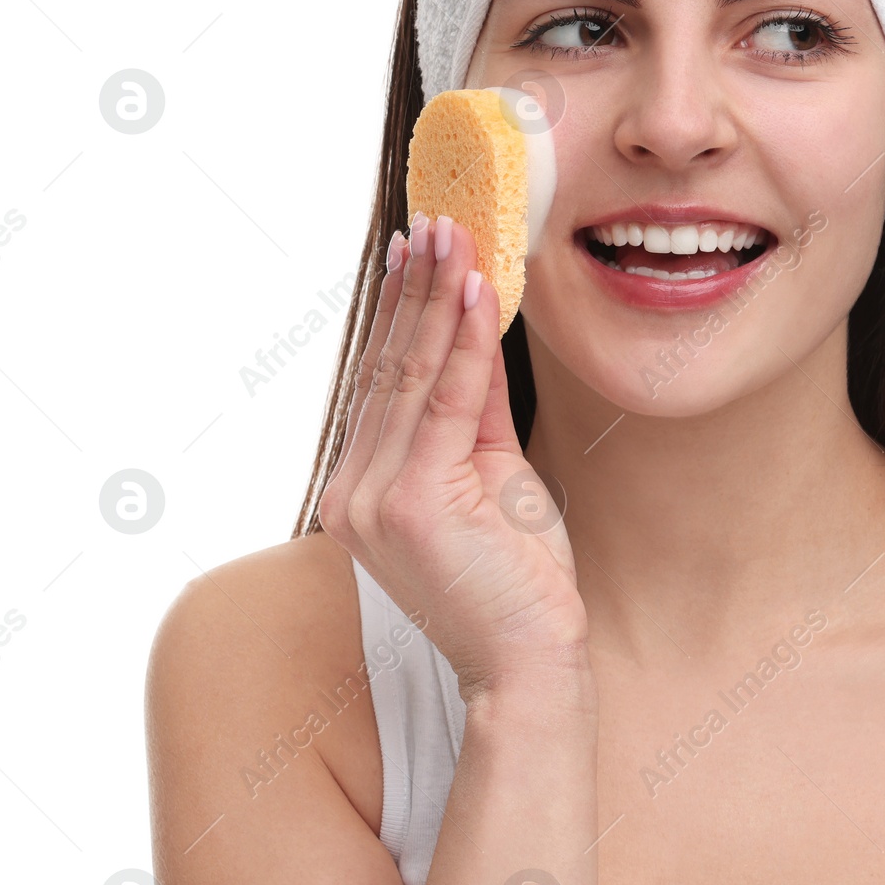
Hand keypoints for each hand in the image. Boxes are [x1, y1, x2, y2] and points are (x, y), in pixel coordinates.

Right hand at [317, 212, 587, 698]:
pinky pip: (448, 400)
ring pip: (413, 375)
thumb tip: (478, 326)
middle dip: (415, 290)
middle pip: (390, 369)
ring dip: (436, 298)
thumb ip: (478, 407)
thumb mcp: (496, 476)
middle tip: (434, 222)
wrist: (531, 661)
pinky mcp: (414, 502)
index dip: (399, 313)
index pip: (384, 383)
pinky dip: (464, 340)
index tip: (415, 251)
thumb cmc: (517, 579)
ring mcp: (375, 500)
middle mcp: (353, 494)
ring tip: (454, 236)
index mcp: (362, 491)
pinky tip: (476, 290)